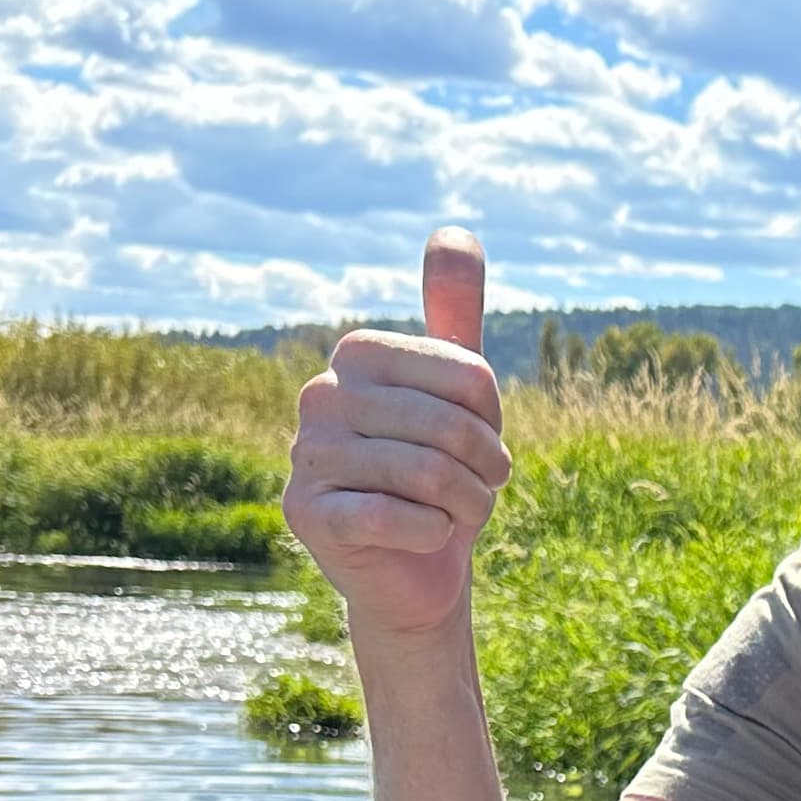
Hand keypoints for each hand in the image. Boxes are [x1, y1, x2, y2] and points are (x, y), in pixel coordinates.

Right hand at [285, 227, 512, 640]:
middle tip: (481, 490)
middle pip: (448, 427)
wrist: (414, 571)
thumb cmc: (440, 477)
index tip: (485, 446)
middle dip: (485, 470)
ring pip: (426, 474)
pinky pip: (394, 517)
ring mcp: (306, 454)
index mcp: (359, 356)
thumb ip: (454, 314)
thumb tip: (453, 230)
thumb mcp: (456, 394)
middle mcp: (320, 395)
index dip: (495, 422)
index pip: (469, 375)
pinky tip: (423, 537)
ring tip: (456, 516)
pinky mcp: (305, 513)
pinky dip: (431, 535)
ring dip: (465, 507)